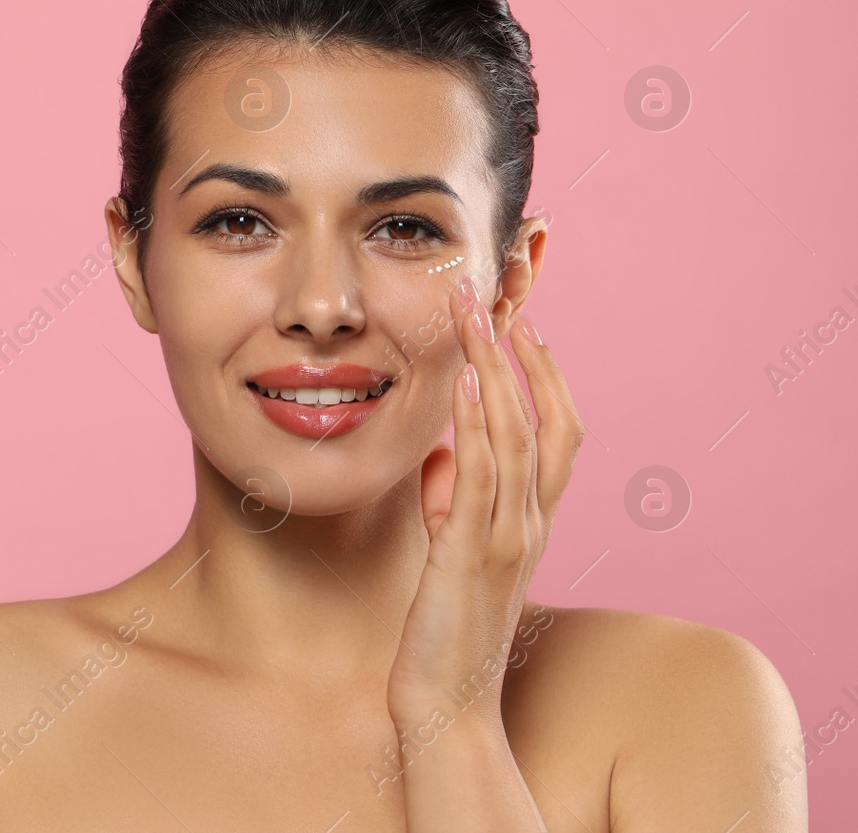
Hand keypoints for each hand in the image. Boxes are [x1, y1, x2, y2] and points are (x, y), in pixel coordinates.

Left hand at [385, 274, 583, 727]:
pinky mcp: (472, 553)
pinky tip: (468, 386)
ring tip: (472, 316)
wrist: (447, 703)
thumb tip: (439, 458)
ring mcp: (508, 536)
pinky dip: (480, 427)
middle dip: (519, 351)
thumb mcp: (454, 550)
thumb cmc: (444, 628)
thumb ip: (456, 502)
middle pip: (546, 416)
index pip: (559, 428)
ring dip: (495, 369)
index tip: (523, 322)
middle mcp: (531, 520)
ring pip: (517, 435)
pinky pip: (485, 478)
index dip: (548, 372)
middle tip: (488, 294)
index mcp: (531, 517)